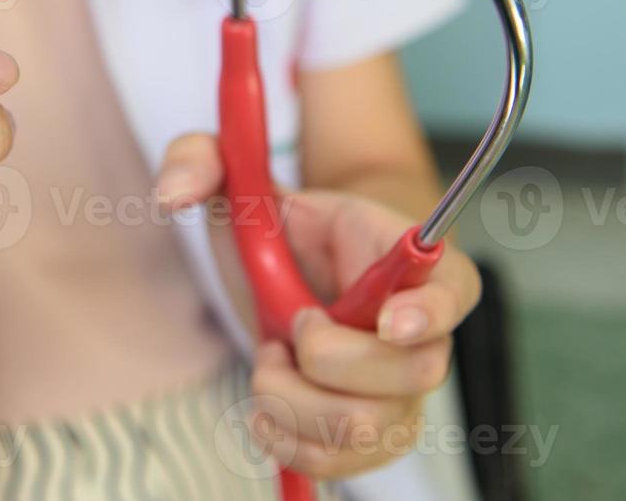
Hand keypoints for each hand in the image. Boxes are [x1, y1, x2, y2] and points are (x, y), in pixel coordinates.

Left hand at [157, 134, 480, 479]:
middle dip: (326, 359)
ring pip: (371, 429)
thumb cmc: (280, 229)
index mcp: (401, 257)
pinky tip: (266, 410)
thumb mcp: (238, 182)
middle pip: (411, 374)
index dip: (430, 310)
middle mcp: (421, 332)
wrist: (299, 276)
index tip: (386, 320)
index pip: (453, 288)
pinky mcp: (376, 436)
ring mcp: (403, 390)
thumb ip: (199, 160)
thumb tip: (172, 194)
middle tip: (286, 328)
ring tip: (272, 362)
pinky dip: (292, 444)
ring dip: (298, 402)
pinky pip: (345, 465)